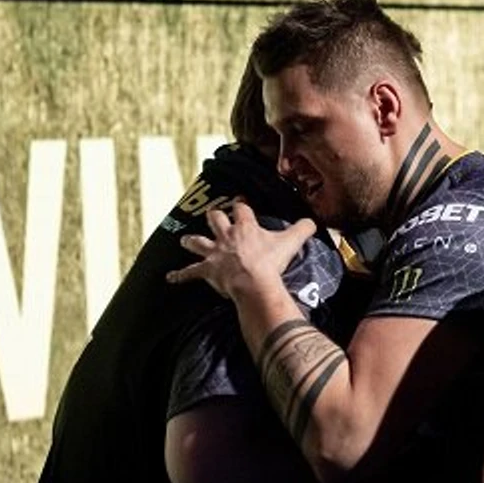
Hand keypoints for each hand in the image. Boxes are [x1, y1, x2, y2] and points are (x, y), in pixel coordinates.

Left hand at [166, 202, 315, 300]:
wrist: (254, 282)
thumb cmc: (271, 262)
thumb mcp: (291, 241)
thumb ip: (303, 229)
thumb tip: (313, 222)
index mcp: (245, 226)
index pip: (240, 208)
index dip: (240, 203)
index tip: (240, 200)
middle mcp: (226, 236)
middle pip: (215, 219)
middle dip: (214, 216)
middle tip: (214, 215)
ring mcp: (214, 253)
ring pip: (197, 241)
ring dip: (191, 241)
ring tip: (185, 240)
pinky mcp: (207, 270)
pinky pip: (190, 272)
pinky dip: (180, 275)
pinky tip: (170, 277)